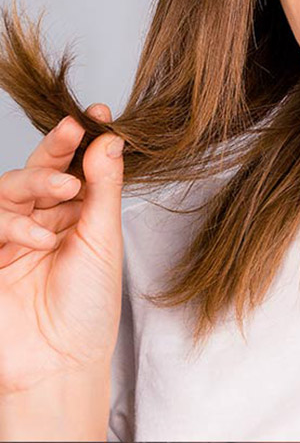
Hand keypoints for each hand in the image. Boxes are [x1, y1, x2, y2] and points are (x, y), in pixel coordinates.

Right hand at [0, 104, 124, 394]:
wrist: (60, 365)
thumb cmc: (88, 307)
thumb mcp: (104, 241)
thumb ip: (103, 189)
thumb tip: (110, 138)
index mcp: (75, 213)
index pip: (76, 165)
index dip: (83, 137)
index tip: (100, 113)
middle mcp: (42, 218)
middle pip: (41, 168)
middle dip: (56, 145)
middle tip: (73, 129)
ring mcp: (11, 236)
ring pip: (10, 188)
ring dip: (37, 181)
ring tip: (64, 192)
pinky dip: (16, 224)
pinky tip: (39, 237)